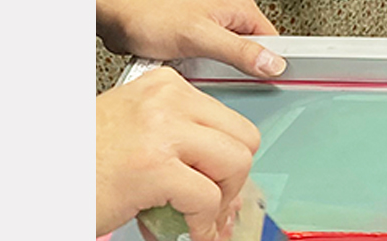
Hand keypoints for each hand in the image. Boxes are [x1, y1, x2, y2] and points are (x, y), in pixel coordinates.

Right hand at [97, 67, 259, 240]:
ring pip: (235, 164)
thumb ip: (175, 149)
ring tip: (203, 224)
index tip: (219, 188)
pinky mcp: (155, 167)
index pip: (226, 120)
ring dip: (224, 202)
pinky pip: (207, 199)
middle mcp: (166, 101)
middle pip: (242, 138)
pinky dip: (204, 225)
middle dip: (234, 181)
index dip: (227, 161)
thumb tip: (216, 190)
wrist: (43, 180)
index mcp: (163, 87)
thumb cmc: (81, 163)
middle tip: (216, 209)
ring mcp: (162, 131)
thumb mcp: (134, 135)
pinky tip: (191, 236)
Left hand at [98, 0, 284, 77]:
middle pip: (250, 56)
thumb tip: (271, 64)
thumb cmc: (148, 12)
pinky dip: (198, 75)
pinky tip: (186, 74)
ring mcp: (209, 32)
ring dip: (214, 76)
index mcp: (237, 10)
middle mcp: (226, 19)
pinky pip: (206, 67)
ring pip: (227, 65)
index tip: (269, 84)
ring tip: (198, 71)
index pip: (271, 43)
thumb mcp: (199, 35)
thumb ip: (238, 51)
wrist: (115, 15)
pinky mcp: (192, 44)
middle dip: (238, 74)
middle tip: (223, 79)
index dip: (271, 65)